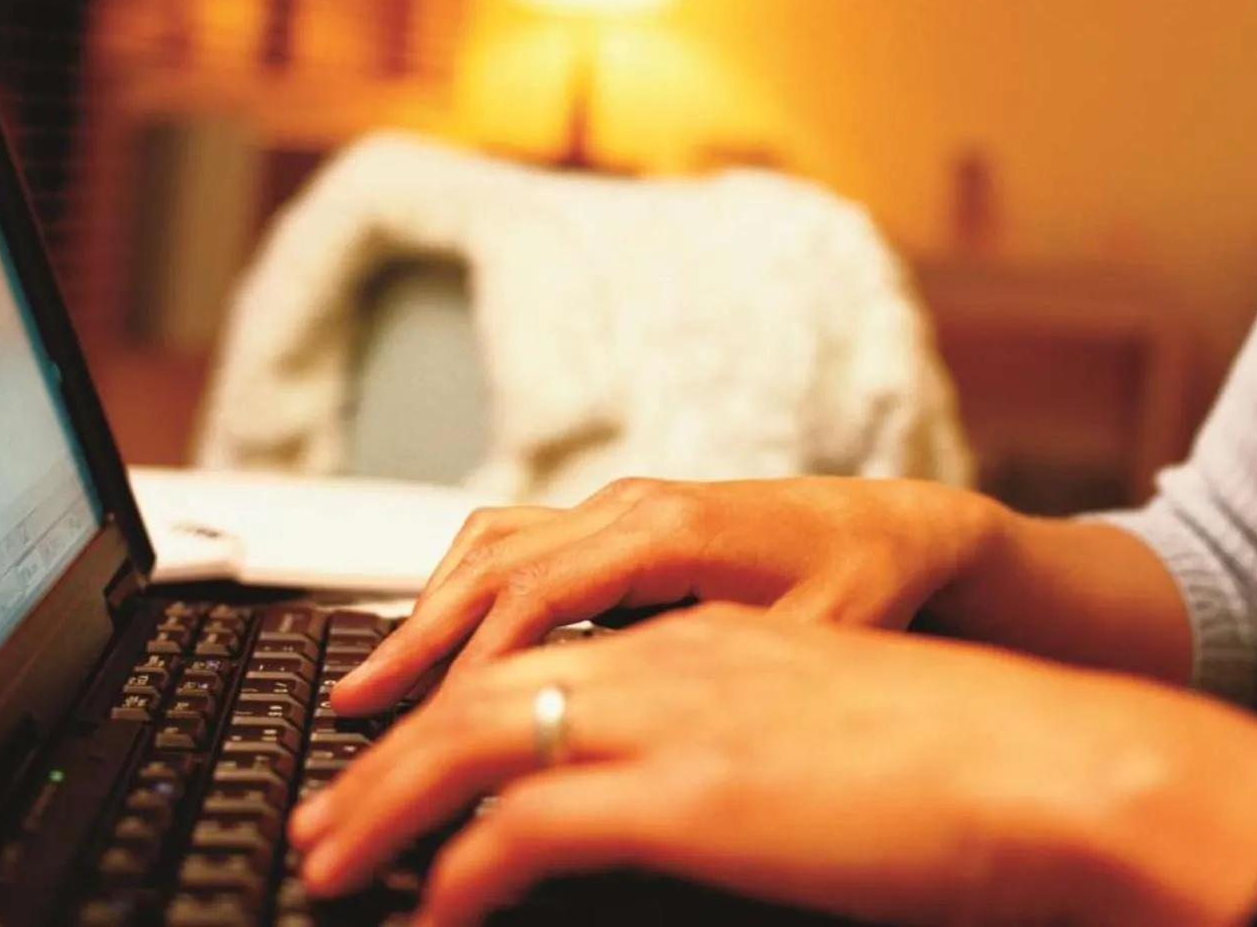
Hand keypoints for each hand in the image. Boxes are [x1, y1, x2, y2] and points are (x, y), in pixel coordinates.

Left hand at [289, 605, 1256, 926]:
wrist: (1052, 764)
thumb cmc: (961, 765)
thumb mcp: (821, 739)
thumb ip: (735, 753)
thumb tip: (689, 802)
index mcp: (705, 639)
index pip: (537, 651)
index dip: (447, 702)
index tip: (394, 751)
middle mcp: (674, 656)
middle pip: (480, 686)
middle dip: (384, 753)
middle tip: (325, 814)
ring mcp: (678, 714)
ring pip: (476, 740)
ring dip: (387, 804)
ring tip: (333, 860)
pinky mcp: (690, 791)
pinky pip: (526, 824)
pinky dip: (459, 869)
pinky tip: (432, 910)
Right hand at [331, 476, 1006, 715]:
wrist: (908, 525)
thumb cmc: (873, 582)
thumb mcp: (814, 646)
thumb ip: (726, 686)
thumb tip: (646, 749)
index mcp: (666, 530)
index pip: (534, 599)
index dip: (471, 670)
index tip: (421, 737)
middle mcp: (630, 508)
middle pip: (487, 568)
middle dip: (411, 642)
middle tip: (348, 716)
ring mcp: (620, 510)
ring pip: (490, 547)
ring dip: (425, 611)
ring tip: (368, 684)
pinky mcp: (622, 527)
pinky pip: (516, 546)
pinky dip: (463, 590)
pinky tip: (440, 639)